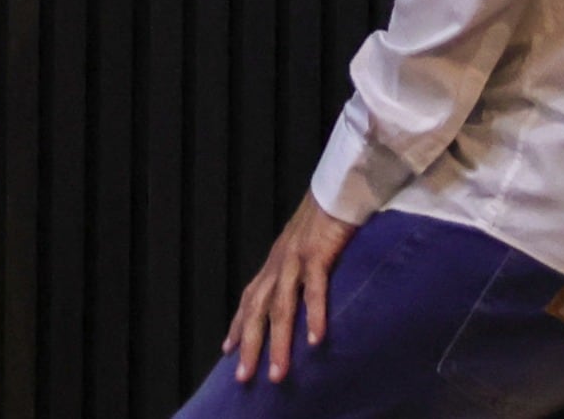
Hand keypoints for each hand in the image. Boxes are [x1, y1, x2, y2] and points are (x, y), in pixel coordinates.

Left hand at [224, 192, 358, 384]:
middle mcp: (278, 262)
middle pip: (258, 310)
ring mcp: (295, 257)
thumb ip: (297, 270)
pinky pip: (314, 288)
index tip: (227, 351)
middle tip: (243, 378)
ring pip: (281, 306)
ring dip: (278, 342)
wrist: (336, 184)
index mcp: (275, 262)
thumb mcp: (304, 247)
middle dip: (249, 345)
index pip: (249, 298)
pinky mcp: (317, 251)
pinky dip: (314, 314)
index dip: (238, 324)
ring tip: (277, 373)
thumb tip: (298, 292)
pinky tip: (315, 340)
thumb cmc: (324, 217)